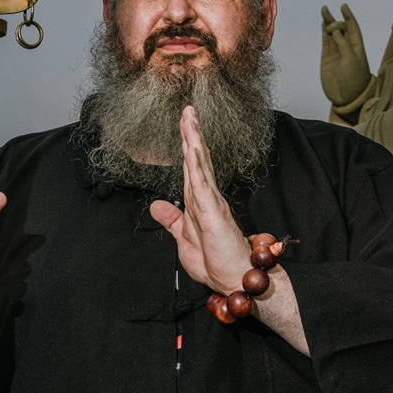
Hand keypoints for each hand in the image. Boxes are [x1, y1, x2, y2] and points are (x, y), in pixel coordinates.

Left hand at [150, 107, 309, 354]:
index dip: (188, 146)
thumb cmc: (216, 265)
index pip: (193, 169)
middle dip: (192, 134)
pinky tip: (193, 149)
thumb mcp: (184, 241)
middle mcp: (209, 198)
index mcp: (202, 203)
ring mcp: (213, 204)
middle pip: (198, 161)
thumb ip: (173, 222)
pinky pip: (203, 186)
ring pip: (200, 166)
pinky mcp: (214, 214)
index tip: (184, 124)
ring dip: (194, 141)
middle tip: (188, 109)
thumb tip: (156, 205)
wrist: (236, 282)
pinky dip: (197, 166)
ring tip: (190, 118)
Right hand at [319, 4, 369, 106]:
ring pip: (332, 33)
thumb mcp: (352, 60)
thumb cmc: (354, 79)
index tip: (344, 6)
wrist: (346, 98)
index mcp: (357, 48)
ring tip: (324, 9)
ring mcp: (336, 53)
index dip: (349, 17)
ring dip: (329, 22)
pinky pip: (326, 42)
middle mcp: (347, 48)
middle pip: (342, 28)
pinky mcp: (327, 58)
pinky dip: (324, 32)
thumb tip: (335, 30)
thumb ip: (343, 44)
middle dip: (337, 22)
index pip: (353, 28)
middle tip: (332, 26)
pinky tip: (323, 23)